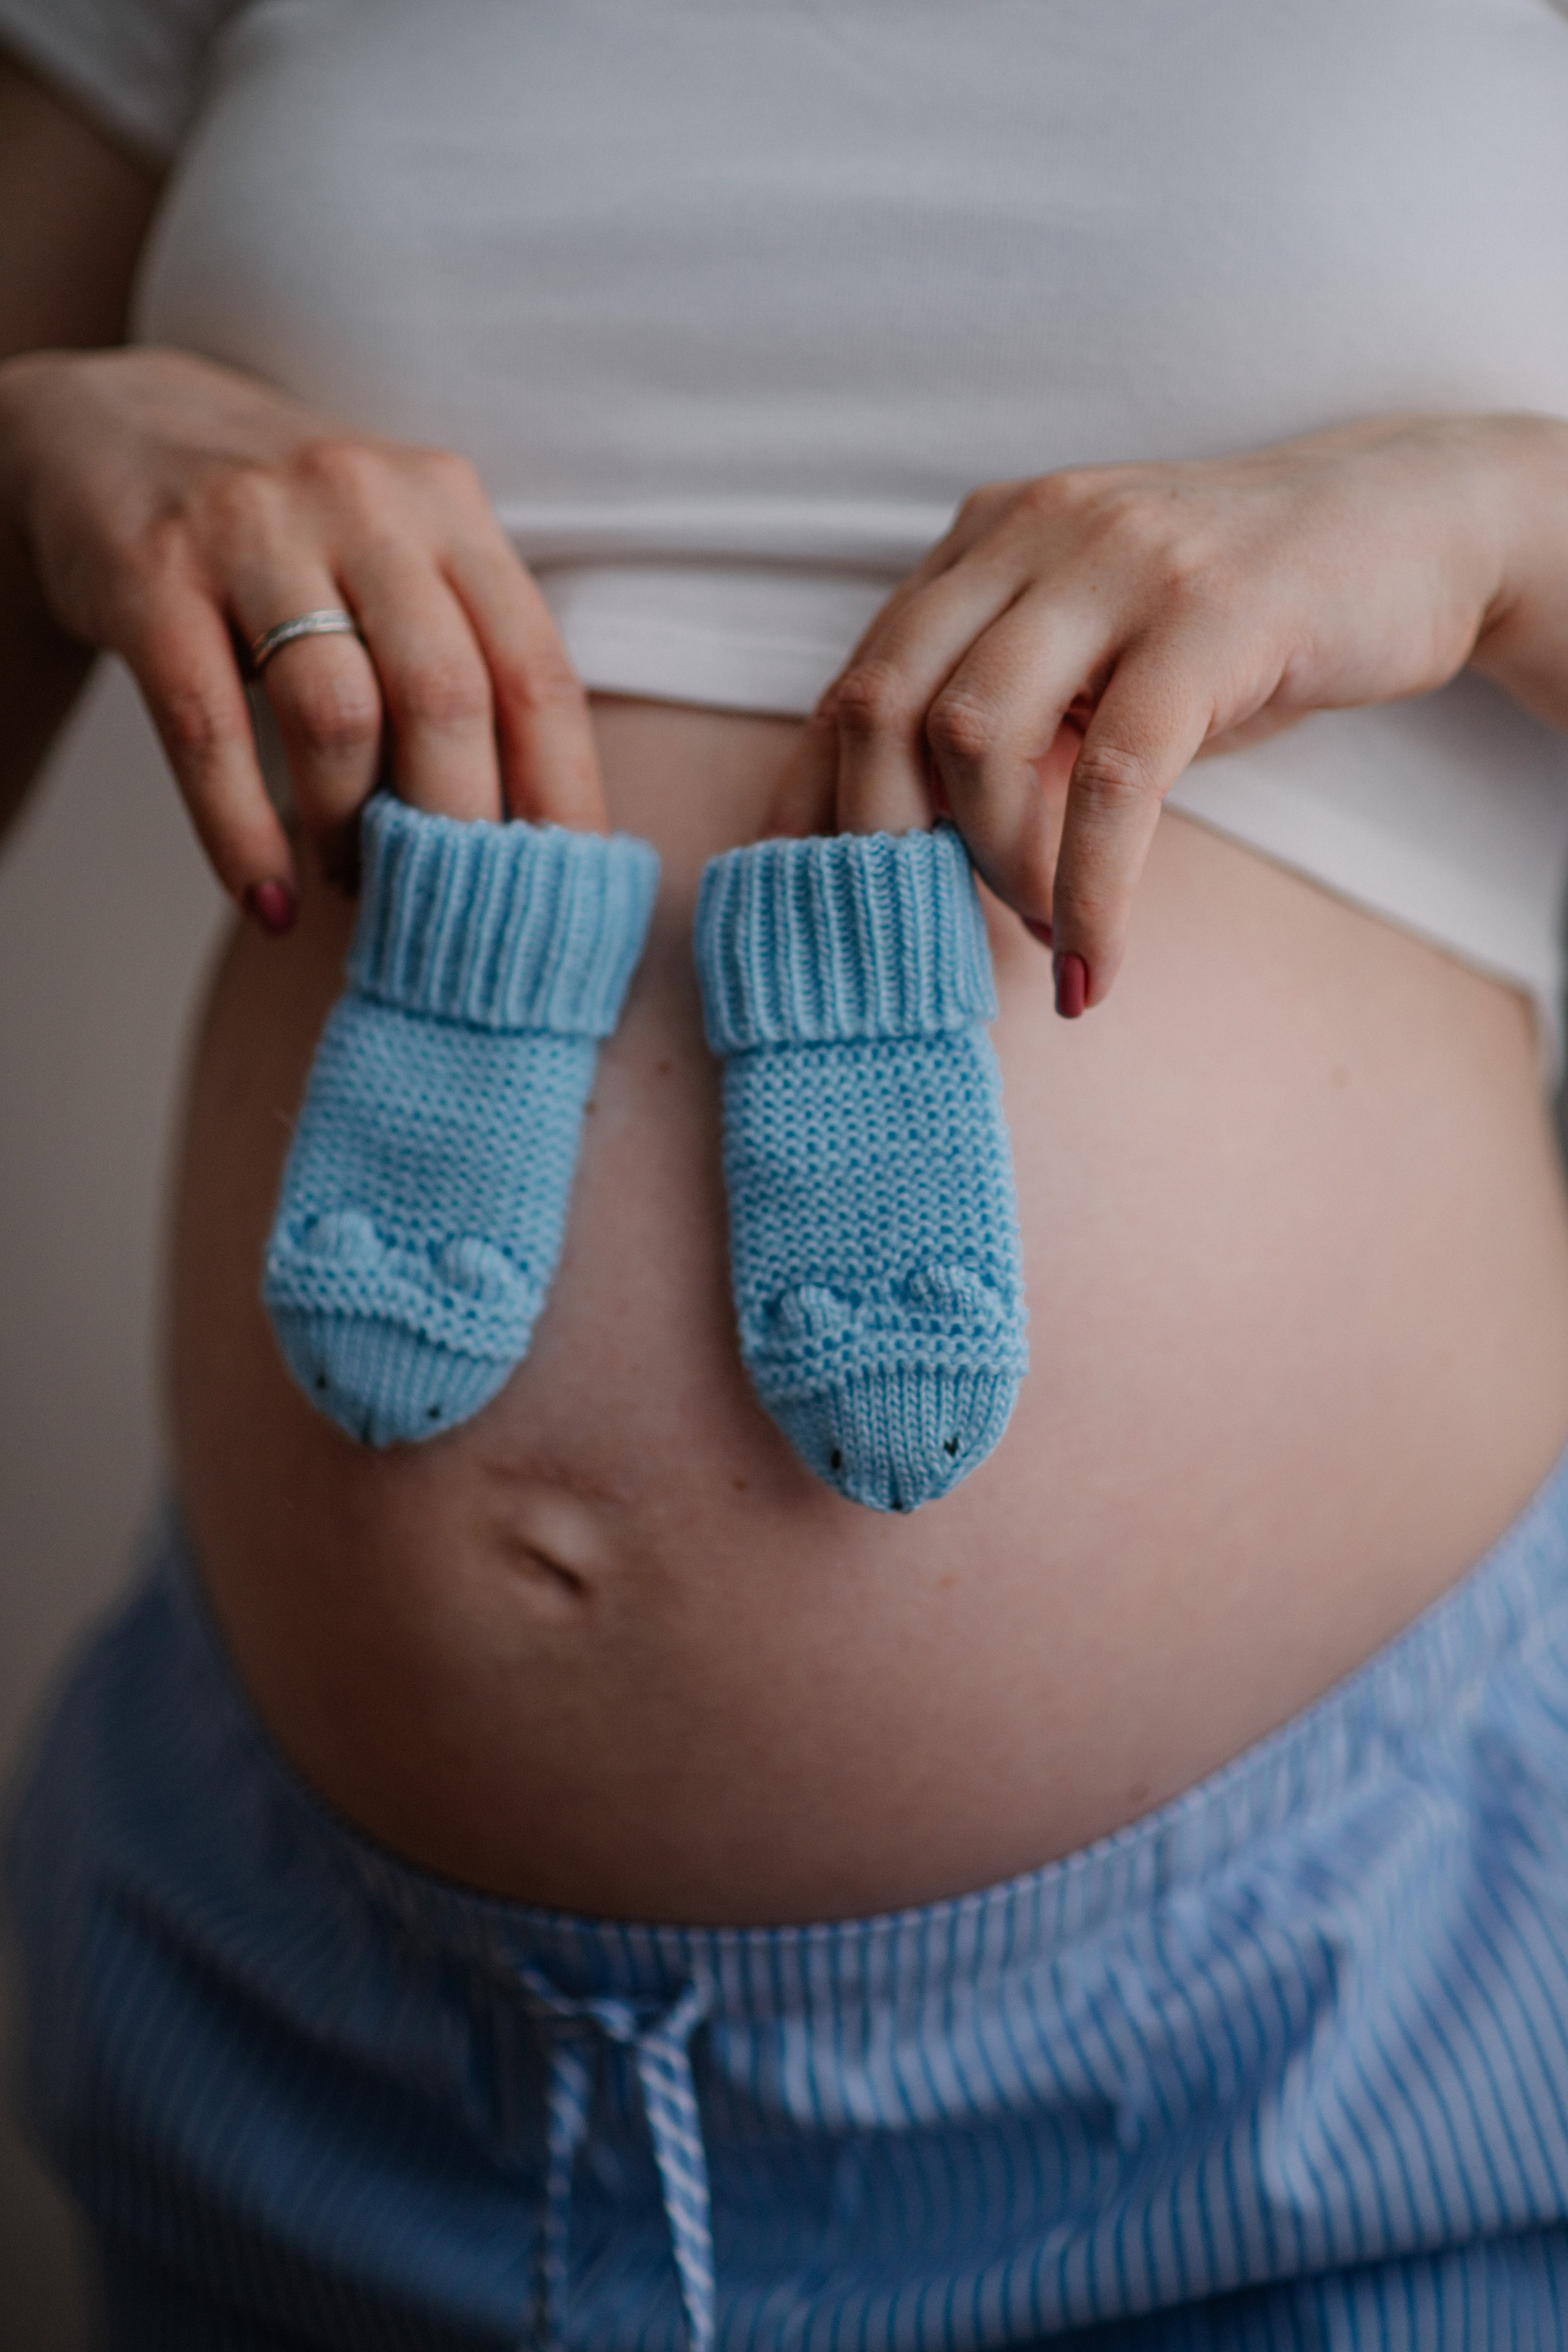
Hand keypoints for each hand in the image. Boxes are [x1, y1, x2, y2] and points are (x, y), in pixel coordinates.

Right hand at [0, 346, 606, 928]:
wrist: (114, 422)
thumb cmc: (291, 527)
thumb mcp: (397, 548)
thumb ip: (465, 651)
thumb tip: (535, 828)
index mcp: (446, 506)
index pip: (536, 670)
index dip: (562, 794)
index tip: (568, 890)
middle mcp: (361, 503)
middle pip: (445, 698)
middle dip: (456, 827)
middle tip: (450, 906)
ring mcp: (251, 531)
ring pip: (337, 717)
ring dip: (351, 831)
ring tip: (352, 884)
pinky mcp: (152, 576)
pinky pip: (211, 733)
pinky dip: (244, 837)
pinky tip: (269, 902)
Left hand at [770, 415, 1543, 1013]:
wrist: (1413, 524)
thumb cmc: (1240, 619)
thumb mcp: (1100, 661)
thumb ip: (1012, 726)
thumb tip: (916, 855)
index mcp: (984, 542)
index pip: (856, 680)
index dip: (812, 804)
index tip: (803, 908)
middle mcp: (1029, 533)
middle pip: (886, 704)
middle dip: (887, 845)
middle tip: (925, 936)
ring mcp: (1118, 563)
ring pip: (978, 735)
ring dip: (996, 869)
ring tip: (1043, 933)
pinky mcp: (1209, 616)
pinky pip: (1112, 778)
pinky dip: (1090, 891)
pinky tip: (1096, 961)